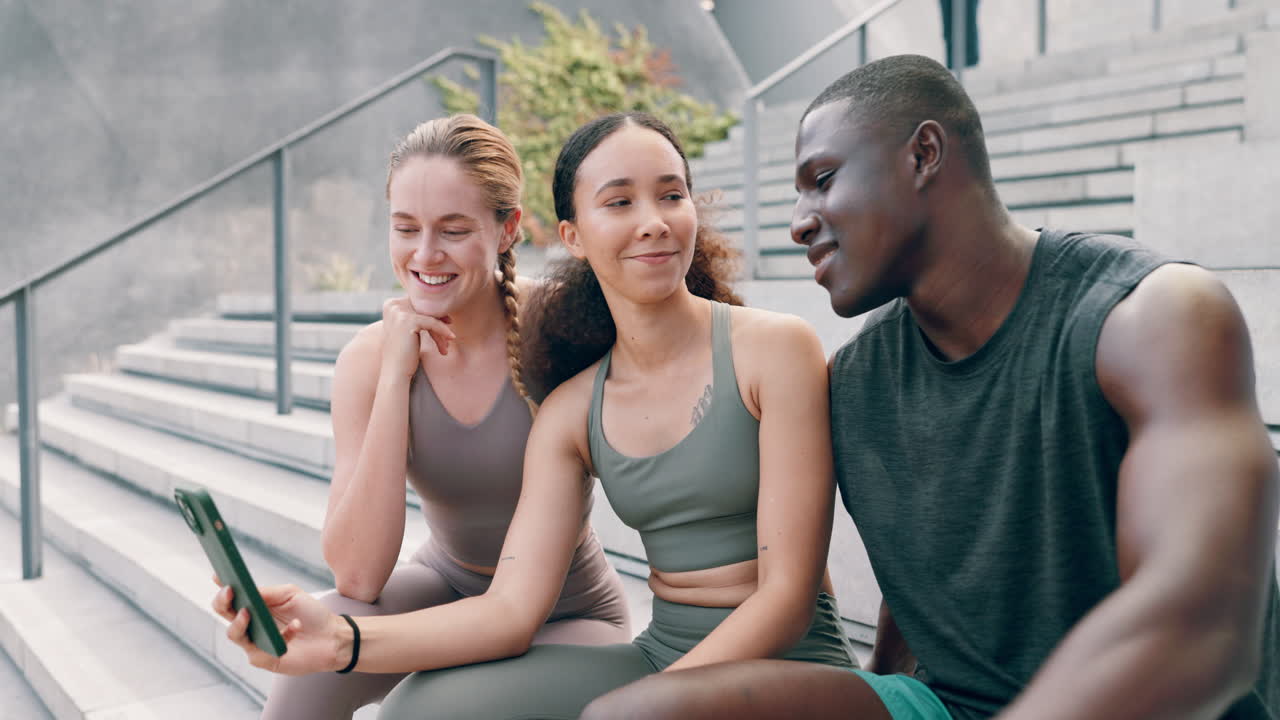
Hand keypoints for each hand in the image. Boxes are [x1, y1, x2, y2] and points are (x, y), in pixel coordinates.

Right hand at [211, 578, 348, 675]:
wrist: (332, 636)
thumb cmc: (310, 614)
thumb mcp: (290, 594)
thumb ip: (268, 592)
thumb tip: (247, 590)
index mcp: (254, 606)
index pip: (231, 597)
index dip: (222, 586)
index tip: (218, 575)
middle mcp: (250, 625)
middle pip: (224, 614)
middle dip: (222, 602)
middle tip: (229, 592)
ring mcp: (254, 643)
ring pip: (234, 634)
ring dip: (238, 622)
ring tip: (248, 611)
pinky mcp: (264, 659)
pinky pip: (261, 650)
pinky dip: (281, 635)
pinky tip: (296, 626)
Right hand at [380, 297, 455, 379]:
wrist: (395, 372)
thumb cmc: (403, 353)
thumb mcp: (407, 329)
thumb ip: (415, 314)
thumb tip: (438, 304)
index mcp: (390, 304)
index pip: (419, 303)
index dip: (434, 314)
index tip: (446, 323)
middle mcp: (393, 305)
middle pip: (425, 309)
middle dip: (439, 321)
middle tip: (448, 335)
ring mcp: (399, 312)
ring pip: (430, 316)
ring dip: (441, 330)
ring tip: (446, 344)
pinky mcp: (407, 320)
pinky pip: (432, 322)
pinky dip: (443, 331)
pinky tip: (451, 338)